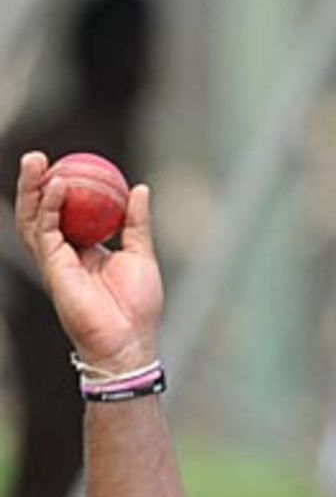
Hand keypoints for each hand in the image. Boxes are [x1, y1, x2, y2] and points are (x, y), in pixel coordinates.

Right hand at [15, 151, 163, 372]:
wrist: (130, 339)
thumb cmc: (139, 306)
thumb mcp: (142, 254)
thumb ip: (137, 223)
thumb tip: (140, 189)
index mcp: (86, 251)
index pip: (67, 214)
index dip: (63, 189)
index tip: (69, 163)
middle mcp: (65, 255)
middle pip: (42, 212)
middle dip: (36, 183)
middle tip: (41, 157)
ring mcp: (56, 261)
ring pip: (34, 218)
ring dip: (32, 189)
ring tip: (35, 161)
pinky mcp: (53, 268)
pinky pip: (45, 231)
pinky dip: (49, 207)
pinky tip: (57, 187)